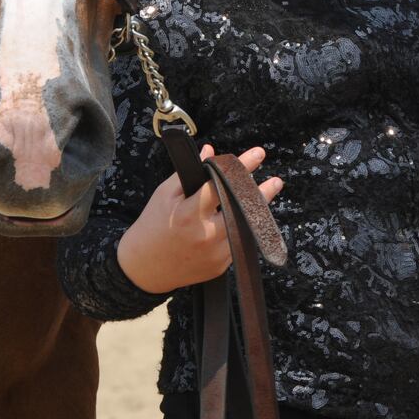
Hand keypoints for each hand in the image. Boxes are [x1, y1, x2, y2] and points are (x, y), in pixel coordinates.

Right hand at [116, 144, 283, 295]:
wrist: (144, 268)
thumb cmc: (153, 224)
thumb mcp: (165, 194)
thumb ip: (190, 173)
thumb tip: (211, 151)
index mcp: (189, 214)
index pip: (221, 184)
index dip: (241, 167)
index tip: (258, 154)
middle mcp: (206, 235)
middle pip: (242, 209)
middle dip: (261, 194)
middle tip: (275, 180)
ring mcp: (215, 254)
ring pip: (244, 228)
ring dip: (256, 212)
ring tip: (266, 194)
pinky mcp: (220, 267)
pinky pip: (237, 244)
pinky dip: (241, 229)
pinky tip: (243, 218)